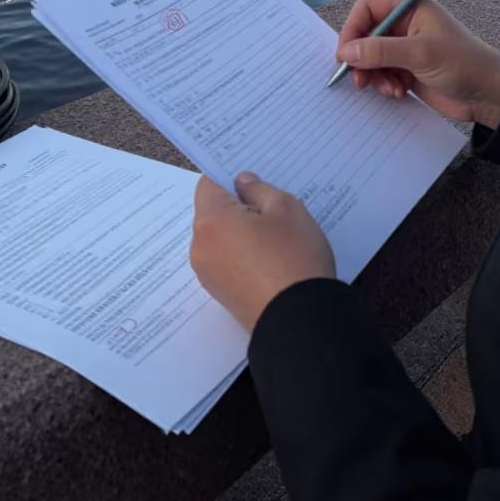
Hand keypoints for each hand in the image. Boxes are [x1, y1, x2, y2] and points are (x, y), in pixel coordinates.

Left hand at [190, 172, 334, 332]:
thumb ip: (259, 188)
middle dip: (237, 207)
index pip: (208, 184)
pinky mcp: (221, 295)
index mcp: (211, 220)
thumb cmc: (293, 258)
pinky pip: (227, 263)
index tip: (252, 182)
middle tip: (271, 210)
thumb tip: (241, 182)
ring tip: (275, 239)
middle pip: (213, 214)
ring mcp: (208, 275)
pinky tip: (271, 261)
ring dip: (241, 233)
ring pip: (221, 239)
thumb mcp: (286, 208)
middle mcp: (201, 247)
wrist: (299, 322)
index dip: (229, 178)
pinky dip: (243, 256)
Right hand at [337, 0, 499, 130]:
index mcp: (409, 8)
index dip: (352, 30)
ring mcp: (404, 48)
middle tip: (359, 80)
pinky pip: (382, 74)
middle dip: (361, 58)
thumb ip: (381, 51)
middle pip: (365, 35)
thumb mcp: (420, 53)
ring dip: (373, 76)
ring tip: (388, 89)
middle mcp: (404, 25)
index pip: (367, 9)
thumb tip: (346, 52)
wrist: (489, 95)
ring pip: (370, 58)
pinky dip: (384, 85)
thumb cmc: (463, 63)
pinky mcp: (407, 70)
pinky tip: (398, 93)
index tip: (345, 54)